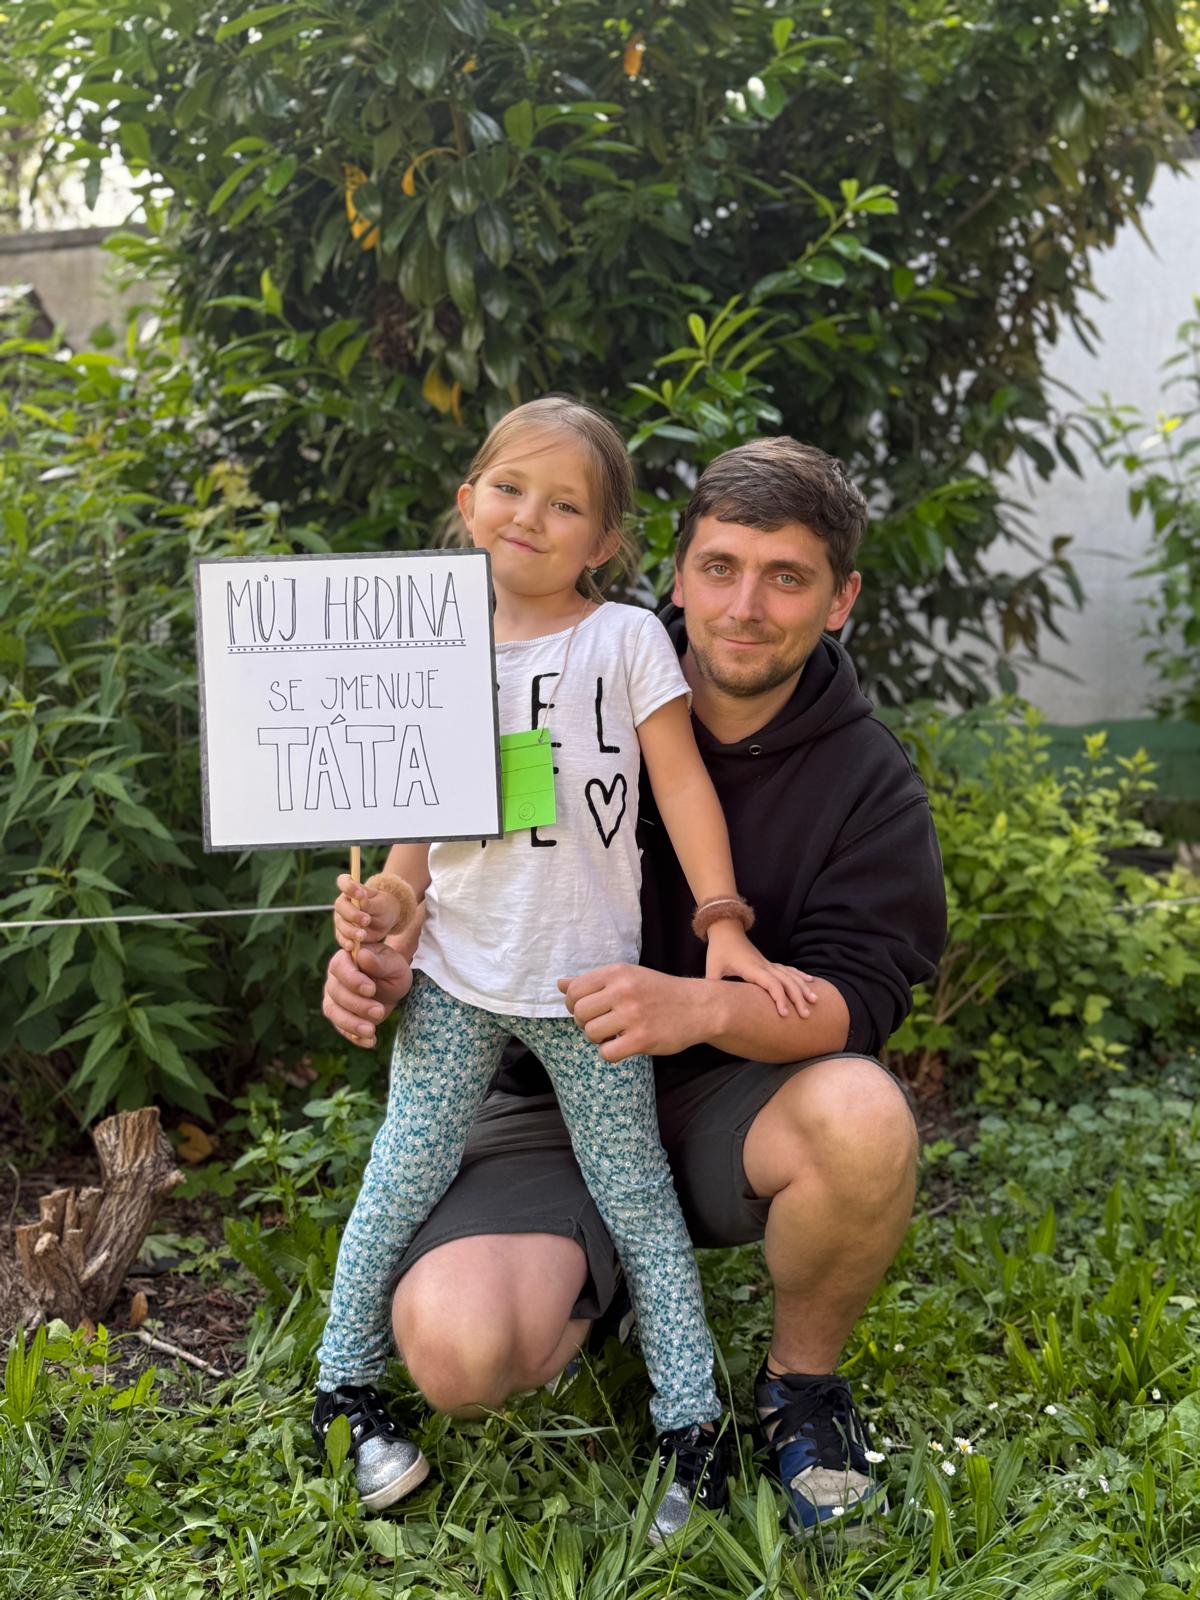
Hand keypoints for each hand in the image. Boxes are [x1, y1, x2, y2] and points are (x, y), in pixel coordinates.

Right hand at [322, 943, 412, 1047]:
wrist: (392, 984)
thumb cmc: (391, 969)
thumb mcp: (392, 963)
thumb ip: (379, 961)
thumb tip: (363, 955)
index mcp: (345, 959)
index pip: (339, 967)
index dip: (352, 980)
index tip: (371, 989)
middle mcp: (334, 978)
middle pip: (336, 993)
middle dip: (357, 1005)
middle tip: (379, 1010)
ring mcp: (333, 998)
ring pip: (334, 1012)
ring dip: (351, 1023)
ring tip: (371, 1031)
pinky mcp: (339, 1016)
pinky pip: (342, 1029)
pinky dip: (355, 1037)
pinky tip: (370, 1041)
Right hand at [333, 873, 405, 954]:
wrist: (386, 920)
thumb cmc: (384, 907)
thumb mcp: (381, 903)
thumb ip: (370, 903)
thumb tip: (361, 899)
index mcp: (351, 890)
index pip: (343, 882)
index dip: (348, 886)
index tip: (361, 894)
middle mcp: (343, 904)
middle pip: (340, 906)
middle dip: (353, 914)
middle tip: (367, 920)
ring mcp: (341, 919)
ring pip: (340, 924)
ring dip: (350, 931)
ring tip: (363, 935)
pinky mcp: (343, 934)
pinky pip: (341, 938)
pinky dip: (346, 942)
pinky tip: (352, 946)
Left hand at [556, 964, 710, 1061]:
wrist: (698, 1006)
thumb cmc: (658, 991)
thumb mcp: (627, 976)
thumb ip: (593, 981)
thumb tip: (560, 984)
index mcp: (617, 973)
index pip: (574, 991)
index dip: (573, 1005)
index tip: (587, 1010)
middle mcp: (623, 991)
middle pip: (579, 1013)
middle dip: (585, 1022)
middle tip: (601, 1023)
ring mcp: (632, 1015)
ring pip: (591, 1033)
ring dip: (598, 1038)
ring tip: (614, 1033)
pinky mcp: (642, 1039)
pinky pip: (607, 1053)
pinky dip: (610, 1053)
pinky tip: (622, 1045)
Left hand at [704, 921, 817, 1017]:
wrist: (726, 929)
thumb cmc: (719, 949)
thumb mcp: (712, 968)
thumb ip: (712, 986)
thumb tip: (709, 1005)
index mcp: (752, 968)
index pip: (771, 984)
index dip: (779, 998)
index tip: (785, 1014)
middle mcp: (764, 965)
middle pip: (786, 981)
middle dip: (797, 998)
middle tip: (806, 1014)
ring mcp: (768, 963)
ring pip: (790, 975)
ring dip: (802, 988)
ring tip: (815, 1001)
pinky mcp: (768, 962)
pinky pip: (788, 969)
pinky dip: (800, 976)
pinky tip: (811, 982)